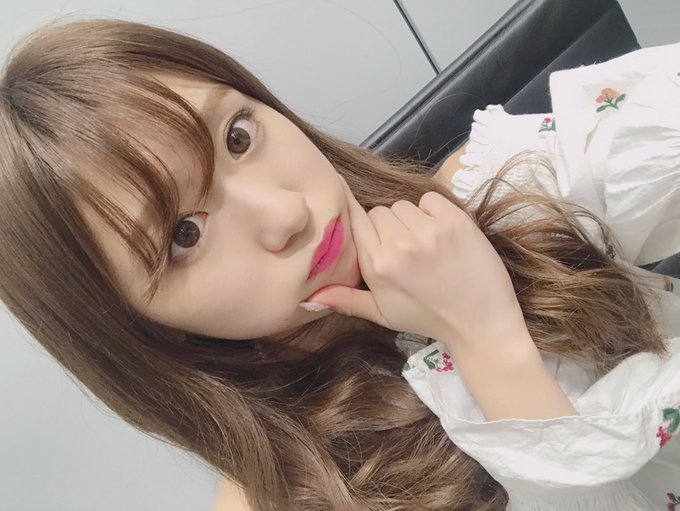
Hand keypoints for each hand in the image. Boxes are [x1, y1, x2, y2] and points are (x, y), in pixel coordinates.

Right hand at [305, 177, 526, 349]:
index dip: (358, 219)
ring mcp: (428, 231)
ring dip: (410, 219)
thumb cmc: (427, 318)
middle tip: (404, 250)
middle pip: (379, 212)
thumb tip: (308, 296)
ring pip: (403, 205)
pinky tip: (441, 234)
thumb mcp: (382, 314)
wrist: (478, 322)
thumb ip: (346, 300)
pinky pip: (430, 199)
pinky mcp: (455, 221)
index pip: (355, 220)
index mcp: (377, 265)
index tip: (361, 218)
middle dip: (387, 227)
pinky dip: (433, 211)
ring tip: (423, 243)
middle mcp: (399, 245)